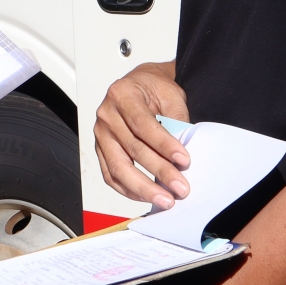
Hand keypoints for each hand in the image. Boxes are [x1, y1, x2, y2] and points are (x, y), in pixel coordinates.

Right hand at [93, 61, 191, 208]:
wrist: (142, 85)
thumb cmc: (155, 88)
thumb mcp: (172, 95)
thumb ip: (178, 121)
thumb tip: (185, 153)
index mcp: (122, 94)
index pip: (143, 124)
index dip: (164, 145)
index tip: (184, 160)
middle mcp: (107, 114)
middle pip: (132, 149)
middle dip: (159, 171)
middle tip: (179, 187)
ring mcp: (101, 134)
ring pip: (119, 167)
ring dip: (143, 188)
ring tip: (165, 199)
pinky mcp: (101, 150)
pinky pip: (111, 175)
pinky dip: (129, 189)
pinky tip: (146, 195)